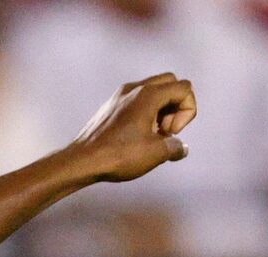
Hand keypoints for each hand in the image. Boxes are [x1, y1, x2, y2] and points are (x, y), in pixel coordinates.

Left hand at [71, 74, 196, 183]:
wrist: (80, 162)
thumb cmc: (117, 155)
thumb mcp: (155, 153)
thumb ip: (175, 147)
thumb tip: (181, 148)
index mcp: (148, 93)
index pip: (185, 88)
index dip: (187, 112)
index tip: (171, 132)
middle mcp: (134, 88)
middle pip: (170, 83)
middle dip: (175, 106)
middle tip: (164, 130)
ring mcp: (120, 95)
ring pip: (153, 91)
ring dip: (160, 110)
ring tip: (151, 136)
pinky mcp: (110, 106)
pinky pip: (136, 100)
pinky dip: (145, 113)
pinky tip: (136, 136)